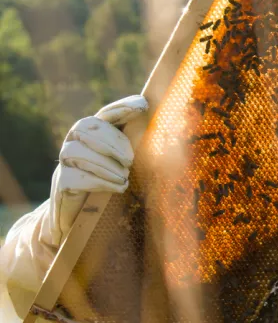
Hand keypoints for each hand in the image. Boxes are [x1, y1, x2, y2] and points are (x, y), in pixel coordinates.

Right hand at [47, 95, 148, 246]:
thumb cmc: (111, 182)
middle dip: (112, 141)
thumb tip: (171, 133)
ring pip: (77, 151)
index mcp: (94, 133)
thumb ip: (138, 147)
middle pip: (87, 127)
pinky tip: (117, 187)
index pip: (106, 114)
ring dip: (105, 164)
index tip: (143, 106)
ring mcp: (65, 161)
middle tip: (131, 160)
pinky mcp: (60, 182)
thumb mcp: (126, 163)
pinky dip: (100, 181)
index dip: (122, 107)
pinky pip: (74, 176)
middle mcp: (76, 142)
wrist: (82, 216)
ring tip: (124, 177)